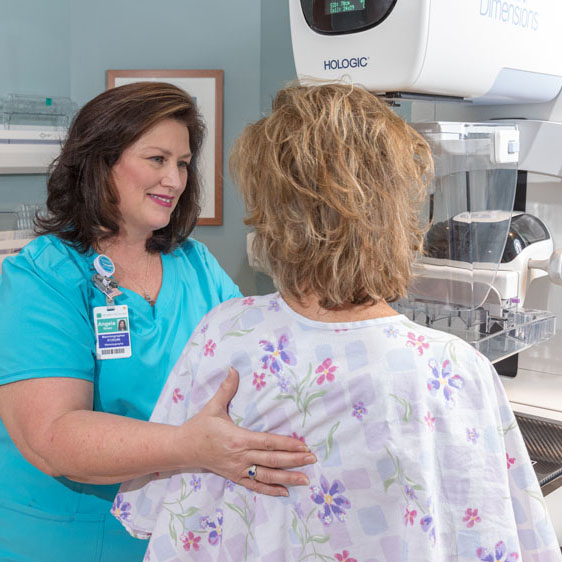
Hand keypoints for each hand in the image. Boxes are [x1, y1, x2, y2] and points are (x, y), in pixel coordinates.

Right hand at [182, 367, 315, 495]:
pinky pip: (255, 486)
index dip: (287, 444)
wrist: (183, 448)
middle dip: (294, 460)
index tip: (303, 445)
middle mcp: (240, 456)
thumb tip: (233, 369)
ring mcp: (238, 469)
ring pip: (267, 476)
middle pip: (272, 460)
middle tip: (312, 459)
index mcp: (238, 438)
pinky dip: (270, 490)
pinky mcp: (234, 477)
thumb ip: (226, 388)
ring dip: (287, 478)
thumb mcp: (213, 406)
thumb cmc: (200, 426)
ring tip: (305, 479)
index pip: (268, 443)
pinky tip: (285, 492)